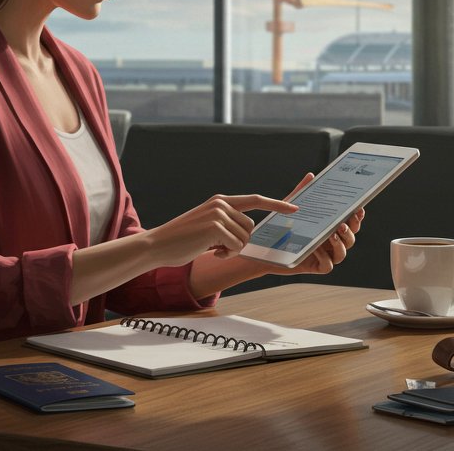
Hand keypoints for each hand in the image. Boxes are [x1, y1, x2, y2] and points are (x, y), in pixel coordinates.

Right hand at [146, 194, 298, 265]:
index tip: (294, 208)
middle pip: (251, 227)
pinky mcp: (215, 227)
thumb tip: (248, 234)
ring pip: (245, 238)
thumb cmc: (182, 240)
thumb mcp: (207, 225)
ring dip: (232, 249)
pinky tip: (210, 252)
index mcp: (220, 201)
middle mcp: (221, 203)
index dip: (276, 204)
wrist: (158, 245)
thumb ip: (226, 223)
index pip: (255, 199)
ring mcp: (218, 214)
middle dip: (240, 242)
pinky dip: (226, 254)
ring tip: (211, 248)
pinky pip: (236, 246)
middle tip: (219, 247)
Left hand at [270, 173, 364, 275]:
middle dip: (351, 230)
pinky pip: (327, 265)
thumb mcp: (292, 206)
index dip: (357, 217)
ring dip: (341, 245)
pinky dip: (325, 258)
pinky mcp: (315, 267)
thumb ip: (302, 191)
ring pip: (342, 254)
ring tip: (333, 234)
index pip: (350, 223)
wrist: (267, 247)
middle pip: (350, 238)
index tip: (358, 208)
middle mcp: (331, 243)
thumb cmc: (283, 226)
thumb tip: (311, 176)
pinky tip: (317, 248)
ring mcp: (324, 256)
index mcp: (330, 228)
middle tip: (343, 222)